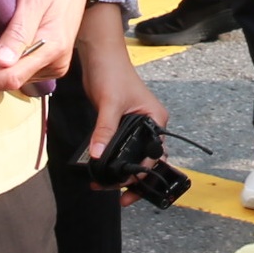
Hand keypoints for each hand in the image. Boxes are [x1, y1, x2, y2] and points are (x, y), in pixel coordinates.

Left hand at [0, 0, 92, 96]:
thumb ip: (18, 31)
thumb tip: (2, 62)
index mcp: (52, 47)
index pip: (11, 76)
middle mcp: (54, 63)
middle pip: (5, 76)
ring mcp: (51, 64)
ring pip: (8, 73)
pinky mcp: (47, 62)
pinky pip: (16, 68)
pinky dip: (2, 55)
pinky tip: (4, 36)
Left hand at [76, 2, 164, 199]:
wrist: (100, 55)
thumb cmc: (112, 72)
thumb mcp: (109, 103)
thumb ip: (104, 130)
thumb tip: (96, 156)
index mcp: (156, 119)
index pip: (154, 155)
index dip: (141, 173)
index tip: (125, 186)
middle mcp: (150, 124)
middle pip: (147, 160)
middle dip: (135, 181)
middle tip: (121, 197)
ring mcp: (136, 125)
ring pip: (133, 156)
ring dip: (122, 173)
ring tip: (105, 186)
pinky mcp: (122, 125)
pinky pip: (121, 148)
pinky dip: (113, 161)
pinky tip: (101, 170)